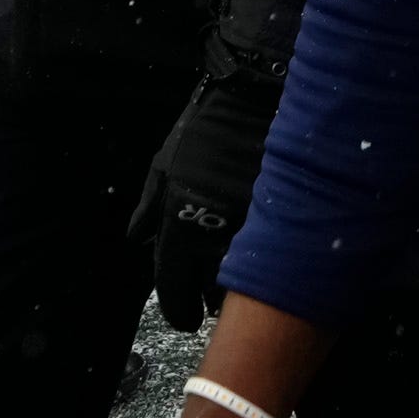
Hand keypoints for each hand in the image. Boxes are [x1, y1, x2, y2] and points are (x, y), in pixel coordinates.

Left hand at [134, 51, 279, 333]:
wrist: (257, 100)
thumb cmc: (204, 130)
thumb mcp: (162, 167)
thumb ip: (148, 210)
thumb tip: (137, 239)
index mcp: (178, 227)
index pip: (173, 287)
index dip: (177, 308)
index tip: (184, 317)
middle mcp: (213, 237)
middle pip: (211, 293)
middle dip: (208, 299)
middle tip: (208, 300)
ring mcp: (250, 230)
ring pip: (246, 279)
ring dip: (239, 284)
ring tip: (236, 279)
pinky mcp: (281, 219)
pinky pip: (270, 254)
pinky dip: (263, 260)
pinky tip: (262, 255)